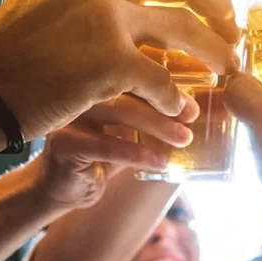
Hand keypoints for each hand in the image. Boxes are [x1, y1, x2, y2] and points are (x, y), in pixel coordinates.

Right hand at [0, 0, 240, 139]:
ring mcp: (104, 15)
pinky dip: (175, 99)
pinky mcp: (108, 62)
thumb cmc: (20, 41)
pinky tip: (178, 109)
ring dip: (215, 52)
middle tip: (232, 23)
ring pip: (188, 30)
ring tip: (226, 67)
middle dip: (221, 3)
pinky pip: (164, 81)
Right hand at [31, 92, 198, 209]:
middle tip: (191, 119)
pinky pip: (106, 144)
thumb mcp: (134, 132)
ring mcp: (69, 114)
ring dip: (156, 125)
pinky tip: (161, 161)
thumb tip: (197, 111)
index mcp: (97, 80)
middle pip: (128, 87)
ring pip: (118, 110)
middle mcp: (81, 90)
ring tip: (183, 139)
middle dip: (164, 105)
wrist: (65, 187)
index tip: (193, 105)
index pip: (136, 73)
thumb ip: (158, 118)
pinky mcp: (64, 142)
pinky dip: (137, 153)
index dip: (168, 87)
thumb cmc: (103, 154)